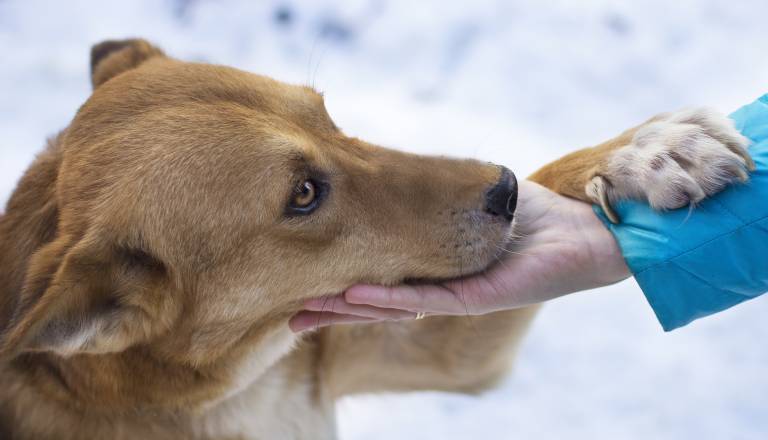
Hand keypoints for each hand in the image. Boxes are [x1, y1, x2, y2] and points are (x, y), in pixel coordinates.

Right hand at [289, 181, 629, 331]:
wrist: (586, 227)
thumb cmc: (534, 214)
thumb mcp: (473, 200)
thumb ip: (438, 196)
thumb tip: (404, 174)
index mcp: (435, 269)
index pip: (381, 281)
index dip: (344, 287)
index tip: (305, 285)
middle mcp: (442, 290)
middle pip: (378, 305)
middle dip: (334, 312)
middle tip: (290, 318)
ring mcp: (458, 297)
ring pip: (393, 308)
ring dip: (348, 310)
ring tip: (306, 312)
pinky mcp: (478, 298)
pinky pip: (426, 299)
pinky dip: (388, 299)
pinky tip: (353, 296)